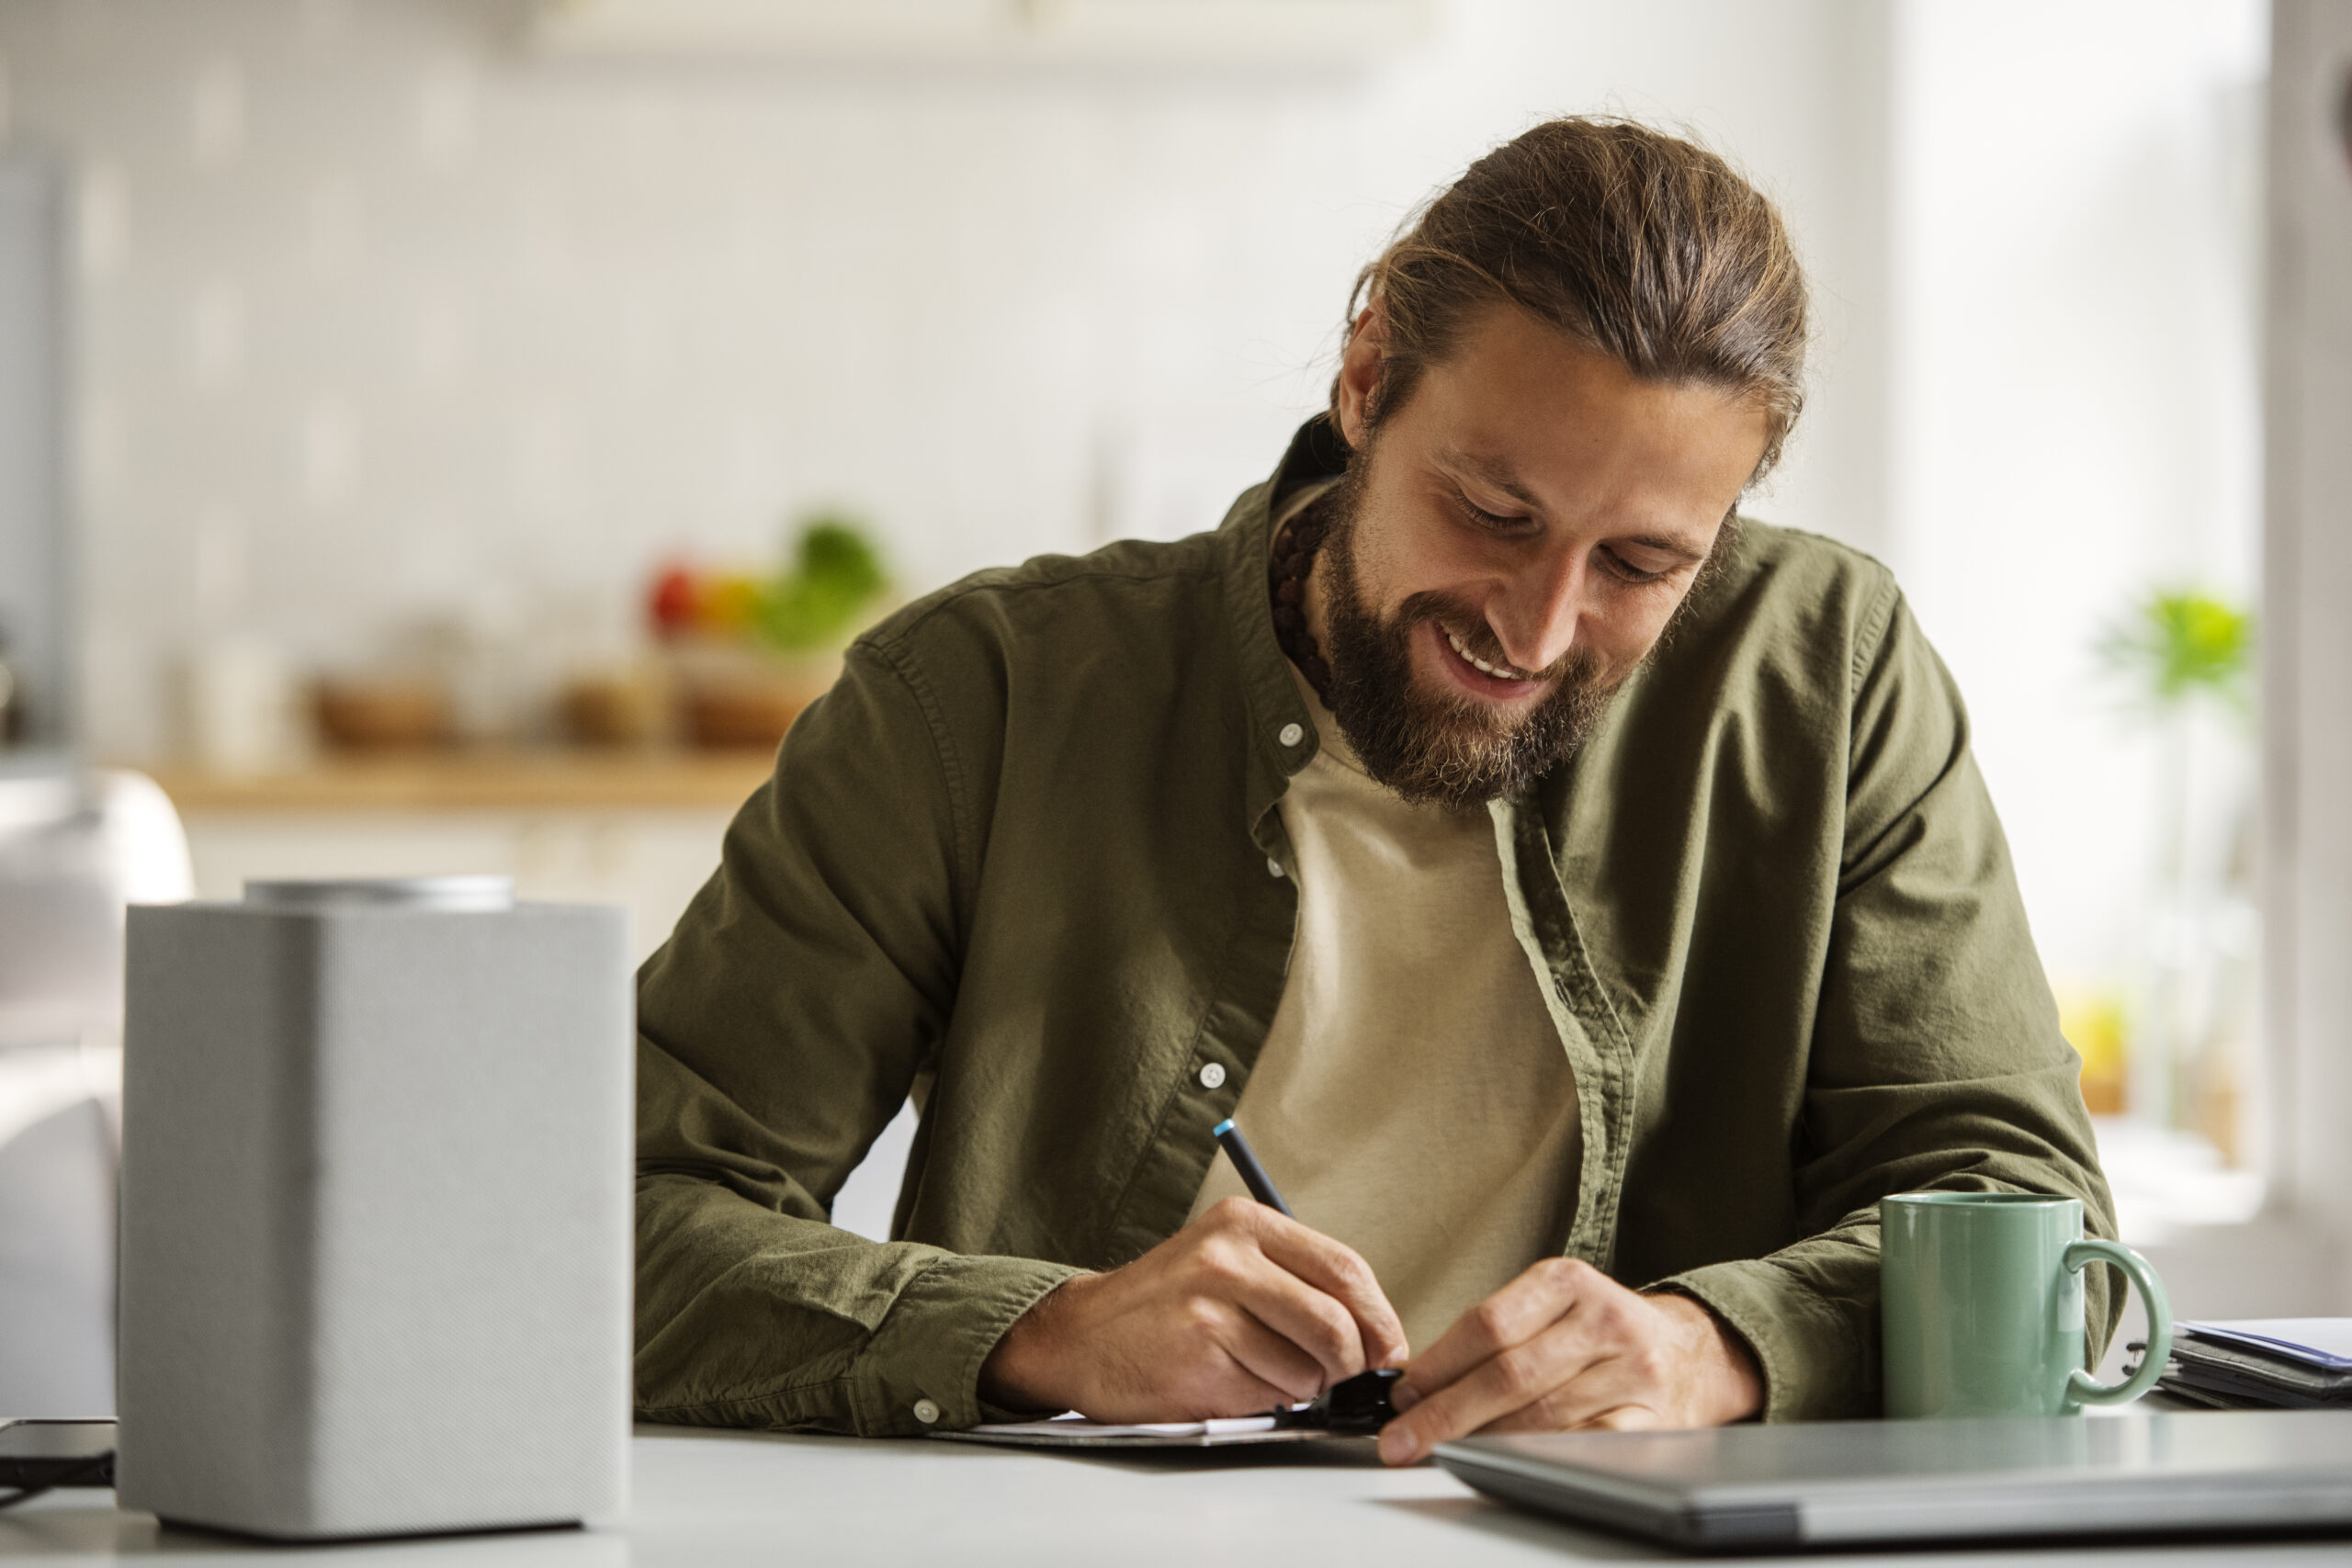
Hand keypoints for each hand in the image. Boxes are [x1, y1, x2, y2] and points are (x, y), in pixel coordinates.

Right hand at [980, 1197, 1408, 1422]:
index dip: (1379, 1319)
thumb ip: (1294, 1282)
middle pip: (1335, 1323)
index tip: (1387, 1351)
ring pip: (1307, 1368)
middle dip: (1350, 1365)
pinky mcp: (1198, 1357)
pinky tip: (1229, 1383)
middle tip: (1339, 1380)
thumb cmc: (1162, 1306)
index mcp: (1245, 1223)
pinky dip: (1266, 1402)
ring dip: (1301, 1388)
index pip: (1346, 1268)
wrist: (1079, 1336)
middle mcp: (1228, 1256)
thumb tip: (1372, 1334)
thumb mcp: (1226, 1262)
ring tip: (1260, 1373)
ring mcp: (1210, 1306)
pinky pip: (1269, 1395)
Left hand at [1376, 1258, 1761, 1464]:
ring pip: (1540, 1415)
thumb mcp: (1552, 1305)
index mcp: (1567, 1280)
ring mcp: (1632, 1370)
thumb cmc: (1601, 1332)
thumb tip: (1417, 1383)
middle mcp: (1604, 1319)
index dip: (1438, 1364)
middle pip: (1509, 1373)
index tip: (1402, 1394)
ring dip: (1482, 1439)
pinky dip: (1536, 1455)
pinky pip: (1581, 1444)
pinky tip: (1504, 1459)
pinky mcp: (1651, 1418)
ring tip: (1442, 1449)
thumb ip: (1493, 1333)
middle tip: (1404, 1436)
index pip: (1488, 1323)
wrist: (1690, 1353)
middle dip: (1446, 1411)